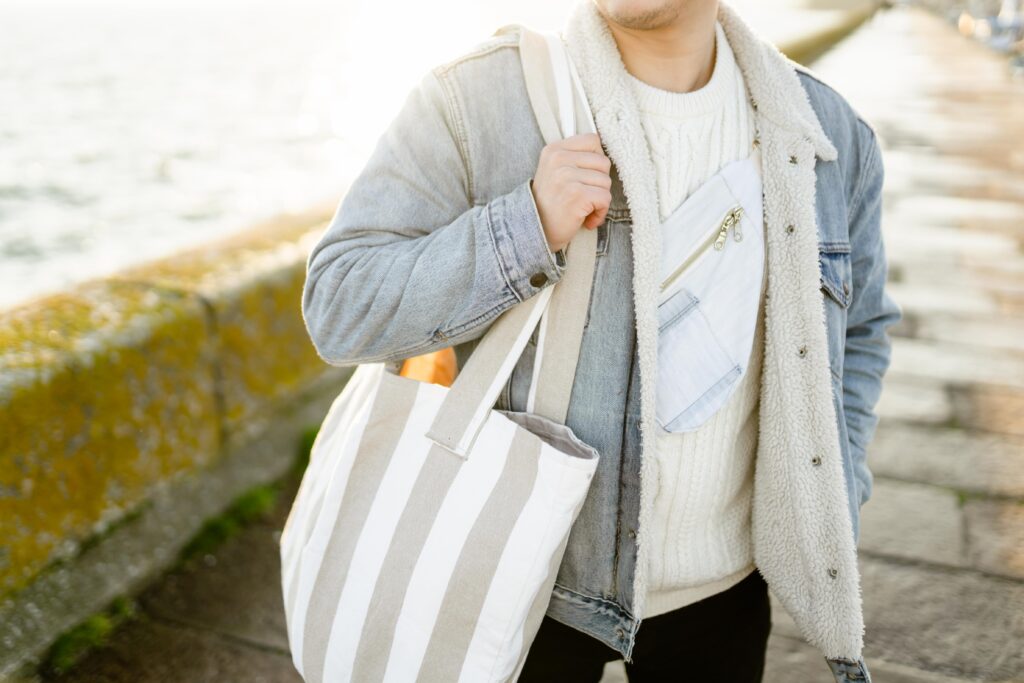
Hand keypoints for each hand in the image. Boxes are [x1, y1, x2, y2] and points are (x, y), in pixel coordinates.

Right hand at [530, 132, 611, 252]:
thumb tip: (602, 152)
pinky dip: (600, 213)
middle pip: (603, 162)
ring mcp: (566, 176)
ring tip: (584, 208)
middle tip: (585, 197)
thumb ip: (575, 158)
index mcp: (554, 150)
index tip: (586, 177)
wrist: (537, 231)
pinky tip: (587, 219)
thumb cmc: (551, 204)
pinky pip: (605, 198)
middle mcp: (559, 159)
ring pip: (606, 181)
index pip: (592, 141)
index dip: (596, 161)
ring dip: (600, 200)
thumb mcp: (555, 171)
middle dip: (600, 183)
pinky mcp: (576, 195)